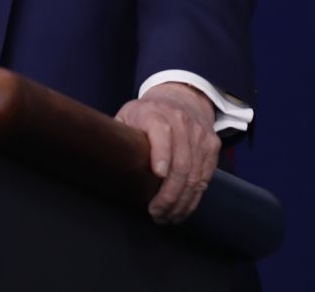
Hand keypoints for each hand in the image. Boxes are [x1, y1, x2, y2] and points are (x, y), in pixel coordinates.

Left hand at [115, 81, 219, 223]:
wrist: (181, 99)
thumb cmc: (146, 114)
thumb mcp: (127, 115)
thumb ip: (118, 135)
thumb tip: (102, 160)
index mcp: (155, 113)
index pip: (161, 132)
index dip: (161, 153)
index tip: (157, 174)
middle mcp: (181, 122)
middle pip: (181, 163)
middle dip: (169, 194)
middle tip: (156, 212)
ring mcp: (199, 134)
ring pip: (194, 175)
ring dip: (181, 202)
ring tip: (167, 217)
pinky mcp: (212, 146)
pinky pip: (205, 178)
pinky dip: (193, 198)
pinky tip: (181, 209)